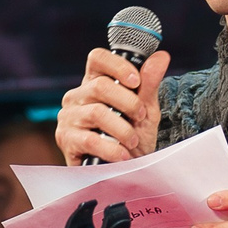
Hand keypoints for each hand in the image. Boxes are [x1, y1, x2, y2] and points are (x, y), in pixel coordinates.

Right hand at [56, 48, 171, 165]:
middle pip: (100, 85)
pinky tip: (122, 155)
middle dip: (128, 103)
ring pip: (96, 113)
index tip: (136, 82)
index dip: (118, 66)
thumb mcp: (145, 110)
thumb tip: (161, 57)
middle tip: (140, 117)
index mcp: (94, 82)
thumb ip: (149, 83)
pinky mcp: (66, 140)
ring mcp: (68, 117)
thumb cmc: (131, 137)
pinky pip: (89, 139)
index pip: (98, 58)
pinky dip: (111, 148)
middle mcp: (77, 96)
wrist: (124, 171)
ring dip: (122, 129)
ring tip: (132, 141)